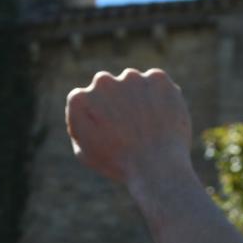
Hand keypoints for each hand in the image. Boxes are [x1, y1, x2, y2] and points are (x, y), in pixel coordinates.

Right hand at [65, 68, 192, 183]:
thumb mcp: (84, 150)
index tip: (109, 132)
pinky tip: (162, 119)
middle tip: (130, 128)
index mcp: (79, 99)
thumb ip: (80, 123)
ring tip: (148, 126)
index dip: (98, 116)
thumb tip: (87, 109)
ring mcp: (131, 77)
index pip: (86, 100)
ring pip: (134, 84)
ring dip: (138, 98)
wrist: (156, 166)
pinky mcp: (157, 77)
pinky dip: (160, 98)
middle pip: (108, 87)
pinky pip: (157, 85)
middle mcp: (102, 82)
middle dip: (117, 102)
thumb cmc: (118, 164)